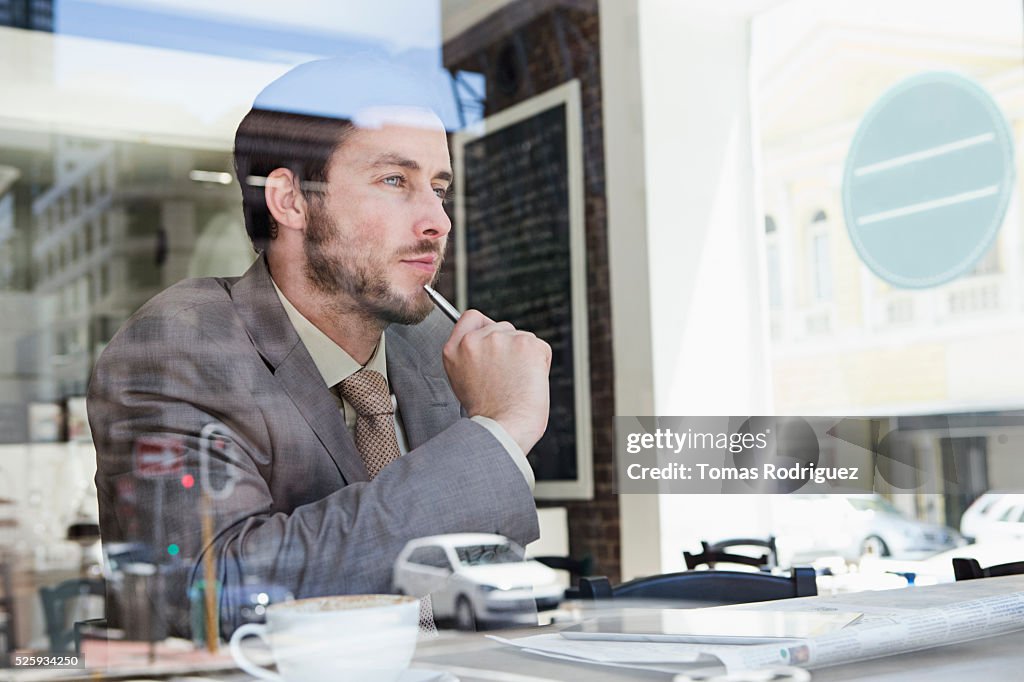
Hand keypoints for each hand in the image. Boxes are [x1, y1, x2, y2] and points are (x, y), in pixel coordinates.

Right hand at [443, 310, 551, 453]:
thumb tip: (489, 344)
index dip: (486, 327)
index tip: (493, 341)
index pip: (471, 317)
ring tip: (517, 383)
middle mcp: (474, 340)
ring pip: (522, 338)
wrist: (503, 429)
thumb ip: (470, 356)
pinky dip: (541, 364)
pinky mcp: (526, 344)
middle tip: (507, 376)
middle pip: (502, 328)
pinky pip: (541, 347)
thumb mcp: (462, 381)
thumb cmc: (488, 414)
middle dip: (509, 347)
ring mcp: (501, 339)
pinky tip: (529, 381)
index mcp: (454, 350)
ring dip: (525, 356)